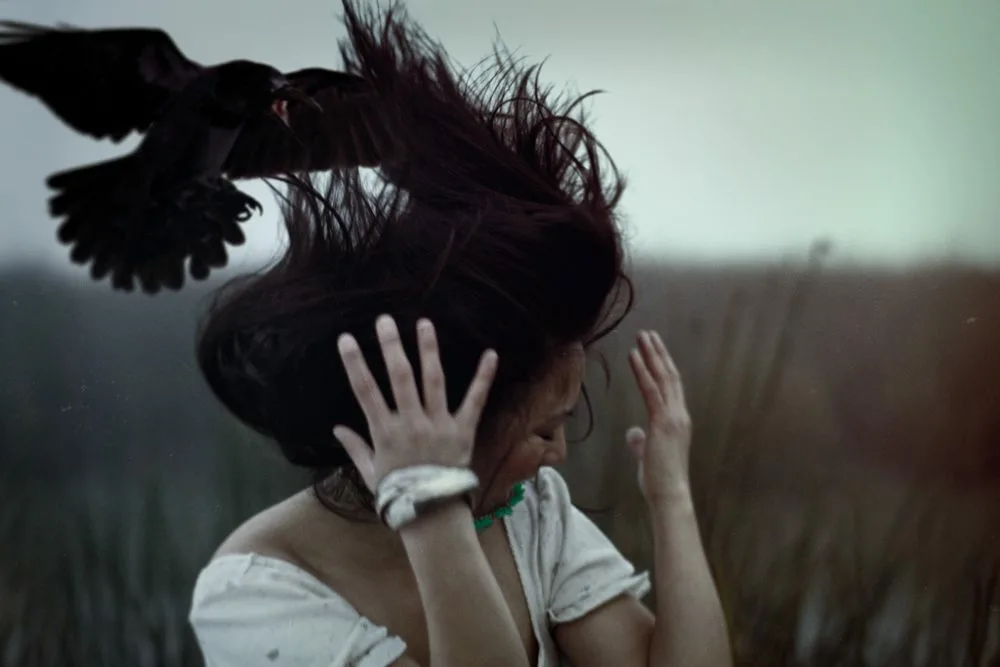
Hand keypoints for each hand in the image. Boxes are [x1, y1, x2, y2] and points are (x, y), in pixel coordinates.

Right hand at [333, 314, 498, 491]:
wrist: (432, 515)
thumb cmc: (398, 494)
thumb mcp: (370, 472)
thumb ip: (355, 447)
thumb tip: (337, 428)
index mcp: (385, 432)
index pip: (365, 390)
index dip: (354, 363)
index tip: (346, 339)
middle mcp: (411, 423)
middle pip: (399, 378)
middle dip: (391, 346)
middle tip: (385, 320)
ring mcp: (438, 425)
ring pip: (433, 381)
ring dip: (428, 351)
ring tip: (424, 324)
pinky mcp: (463, 431)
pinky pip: (474, 401)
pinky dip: (483, 378)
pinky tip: (491, 354)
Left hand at [626, 329, 692, 504]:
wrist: (669, 494)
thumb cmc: (659, 479)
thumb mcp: (647, 455)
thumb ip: (641, 441)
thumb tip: (633, 432)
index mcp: (678, 421)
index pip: (671, 387)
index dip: (663, 366)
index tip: (654, 349)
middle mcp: (680, 415)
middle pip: (670, 376)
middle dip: (659, 353)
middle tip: (649, 333)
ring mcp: (673, 417)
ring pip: (663, 378)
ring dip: (652, 355)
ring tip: (642, 336)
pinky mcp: (663, 422)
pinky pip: (651, 390)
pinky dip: (642, 371)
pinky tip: (634, 356)